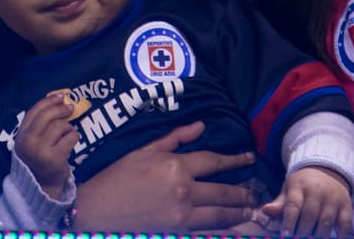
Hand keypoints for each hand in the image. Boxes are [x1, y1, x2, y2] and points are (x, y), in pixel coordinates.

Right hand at [14, 93, 77, 199]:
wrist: (41, 186)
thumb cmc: (38, 159)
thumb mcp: (31, 141)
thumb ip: (39, 123)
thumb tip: (58, 99)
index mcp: (21, 135)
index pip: (34, 111)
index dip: (48, 101)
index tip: (60, 96)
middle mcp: (28, 142)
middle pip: (47, 116)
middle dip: (60, 108)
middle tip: (70, 107)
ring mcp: (41, 151)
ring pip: (60, 126)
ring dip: (68, 126)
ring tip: (68, 132)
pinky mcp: (55, 159)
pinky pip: (70, 138)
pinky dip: (74, 136)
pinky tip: (71, 141)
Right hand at [73, 120, 256, 231]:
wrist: (96, 210)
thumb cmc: (117, 177)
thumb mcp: (143, 150)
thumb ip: (175, 138)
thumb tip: (201, 126)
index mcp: (175, 166)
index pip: (214, 162)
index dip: (235, 160)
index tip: (250, 158)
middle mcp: (184, 191)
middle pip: (224, 192)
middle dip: (244, 192)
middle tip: (257, 192)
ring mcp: (182, 215)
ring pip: (221, 215)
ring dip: (239, 213)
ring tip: (250, 210)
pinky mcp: (177, 231)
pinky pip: (206, 230)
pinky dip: (221, 227)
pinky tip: (229, 225)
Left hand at [260, 166, 352, 236]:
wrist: (327, 170)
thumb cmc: (303, 184)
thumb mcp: (289, 189)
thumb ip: (279, 203)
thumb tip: (265, 211)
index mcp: (299, 185)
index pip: (293, 205)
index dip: (289, 221)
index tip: (285, 235)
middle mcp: (317, 190)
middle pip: (310, 215)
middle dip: (302, 232)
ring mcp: (334, 198)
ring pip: (327, 221)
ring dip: (319, 236)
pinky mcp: (346, 205)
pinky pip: (345, 223)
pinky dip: (341, 235)